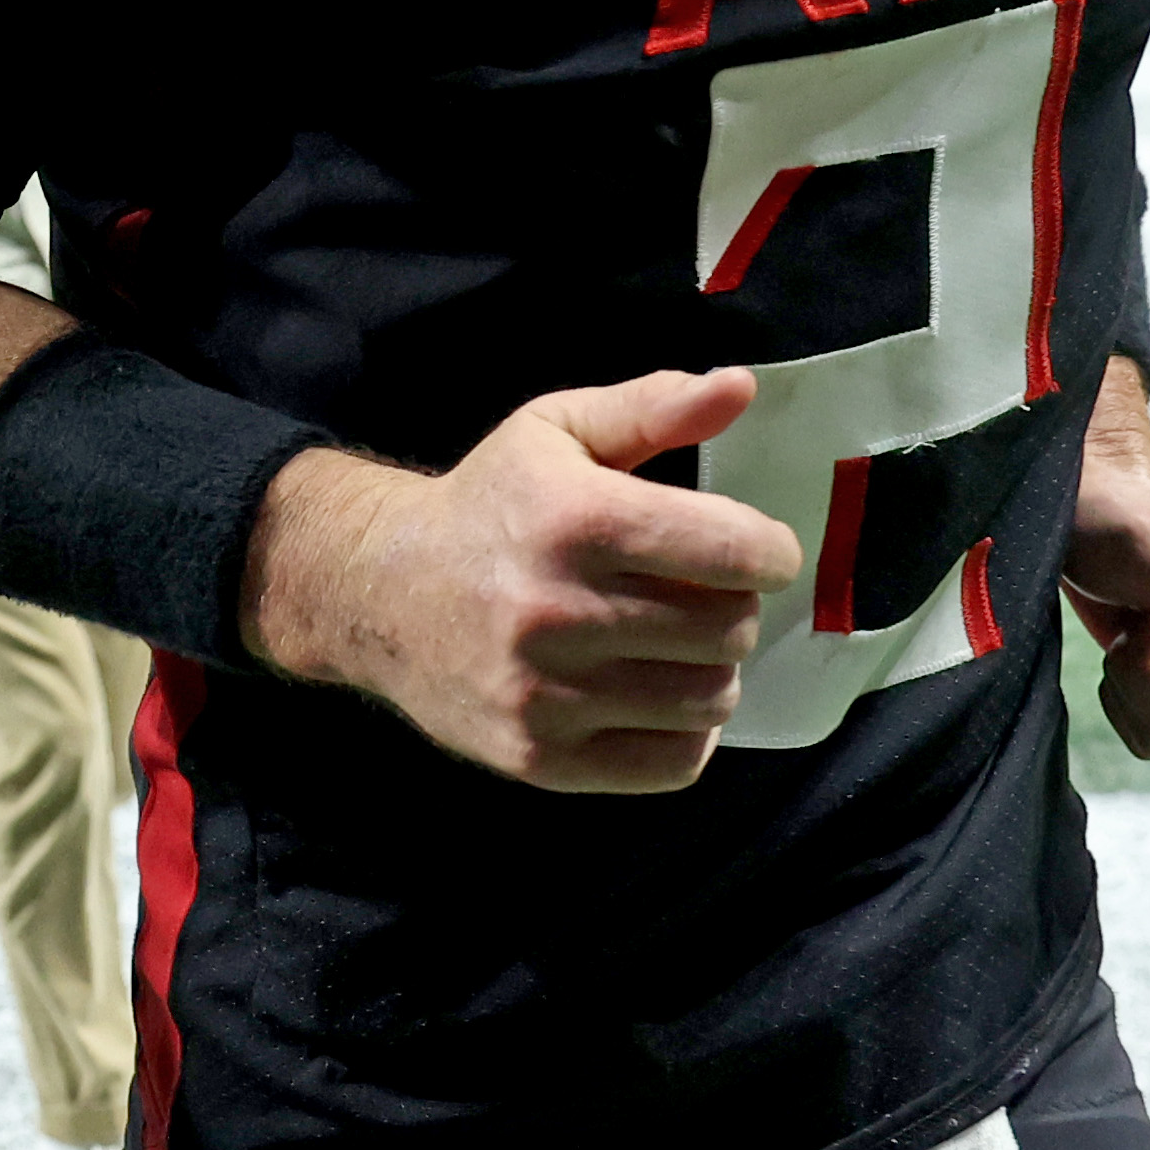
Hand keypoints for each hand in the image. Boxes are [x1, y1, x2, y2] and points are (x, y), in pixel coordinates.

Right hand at [244, 369, 806, 794]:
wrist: (380, 592)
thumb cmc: (489, 504)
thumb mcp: (558, 431)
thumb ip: (654, 407)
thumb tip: (740, 385)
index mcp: (577, 520)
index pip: (730, 551)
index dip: (770, 551)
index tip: (761, 551)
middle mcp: (561, 612)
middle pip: (727, 629)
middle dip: (736, 607)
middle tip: (709, 594)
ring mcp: (547, 696)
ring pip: (708, 699)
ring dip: (714, 669)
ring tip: (682, 644)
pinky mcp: (540, 758)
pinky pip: (671, 764)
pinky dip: (688, 732)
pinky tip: (661, 695)